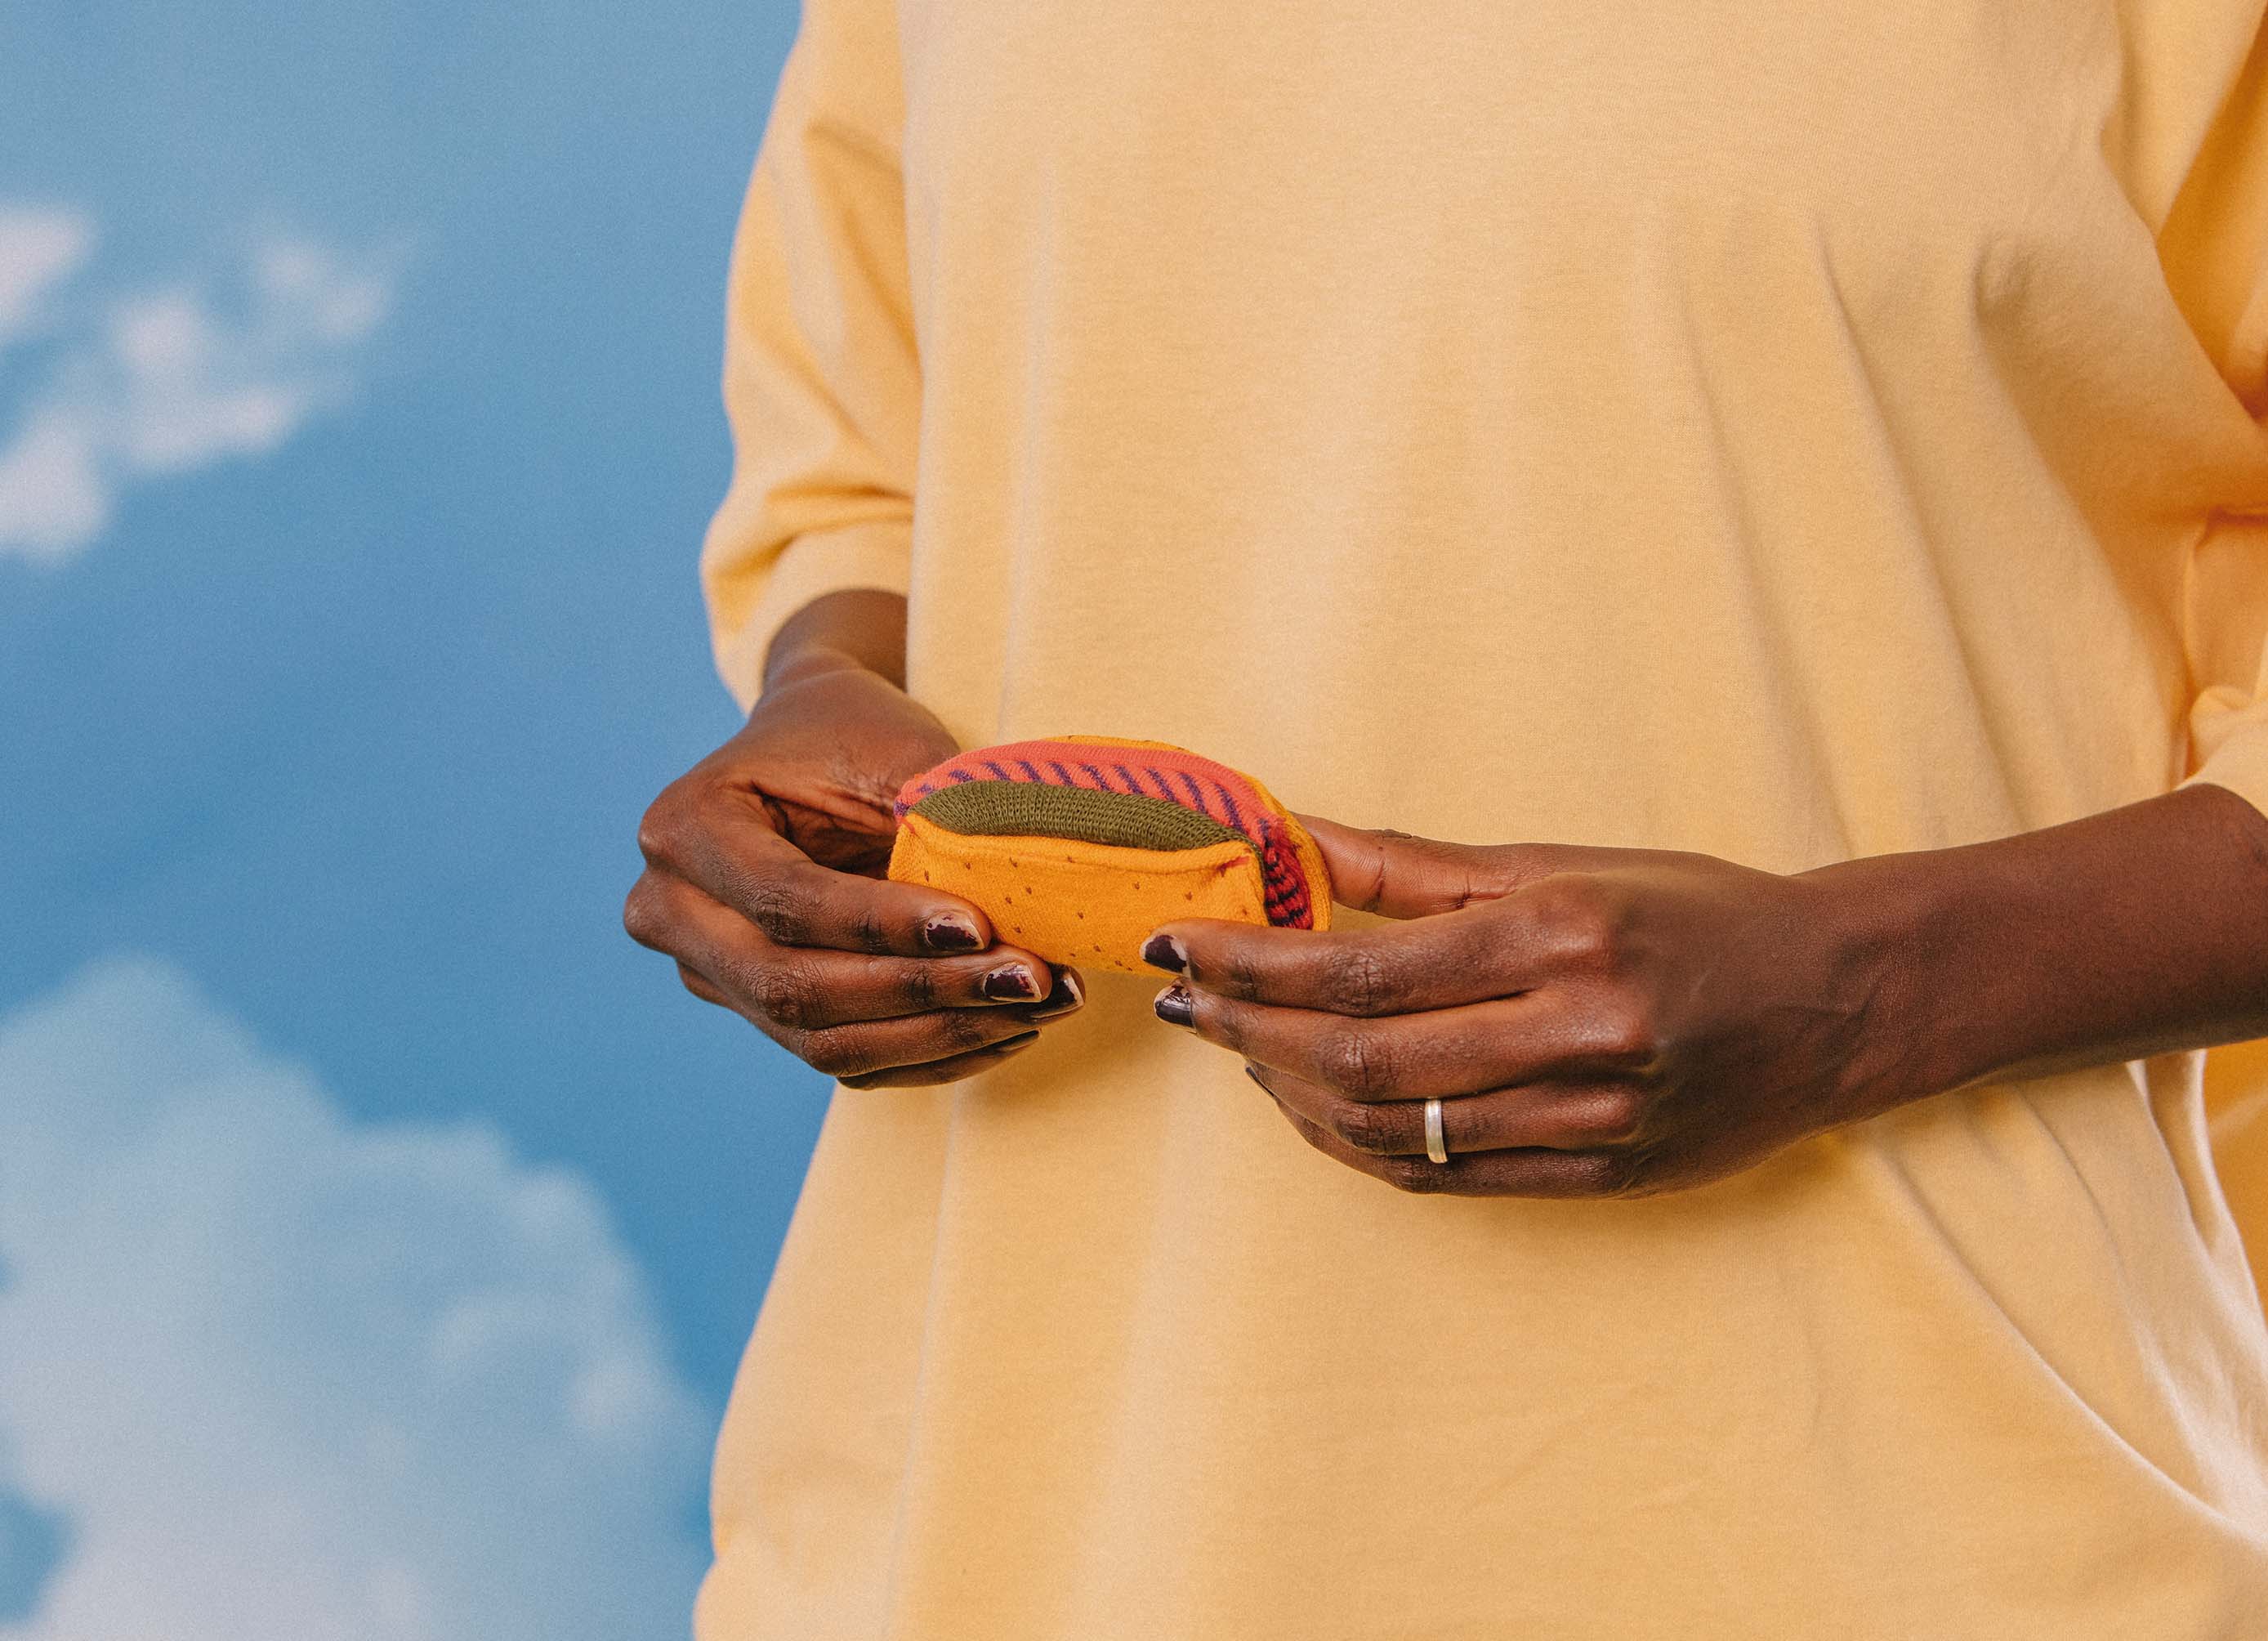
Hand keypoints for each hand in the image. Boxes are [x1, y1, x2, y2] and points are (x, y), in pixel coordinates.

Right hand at [624, 651, 1082, 1085]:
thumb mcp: (892, 750)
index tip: (978, 927)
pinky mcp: (760, 1016)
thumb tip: (1011, 906)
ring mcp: (711, 976)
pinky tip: (1012, 1027)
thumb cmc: (853, 733)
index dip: (882, 925)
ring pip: (823, 1042)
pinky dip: (935, 1052)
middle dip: (922, 993)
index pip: (786, 901)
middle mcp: (673, 914)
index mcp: (685, 829)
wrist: (817, 747)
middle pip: (794, 987)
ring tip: (1040, 1006)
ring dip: (942, 1034)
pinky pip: (848, 1061)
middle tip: (1029, 980)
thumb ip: (932, 823)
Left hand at [1139, 818, 1927, 1197]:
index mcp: (1559, 937)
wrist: (1836, 998)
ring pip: (1390, 1130)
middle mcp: (1575, 1035)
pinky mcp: (1602, 1177)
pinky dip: (1358, 1144)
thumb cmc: (1690, 911)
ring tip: (1242, 1046)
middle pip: (1358, 1056)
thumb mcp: (1557, 866)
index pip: (1360, 966)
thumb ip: (1413, 869)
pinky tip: (1312, 1104)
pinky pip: (1443, 1178)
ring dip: (1291, 1092)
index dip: (1250, 963)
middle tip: (1184, 1003)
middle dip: (1246, 1030)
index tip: (1178, 947)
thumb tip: (1290, 837)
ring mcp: (1591, 1120)